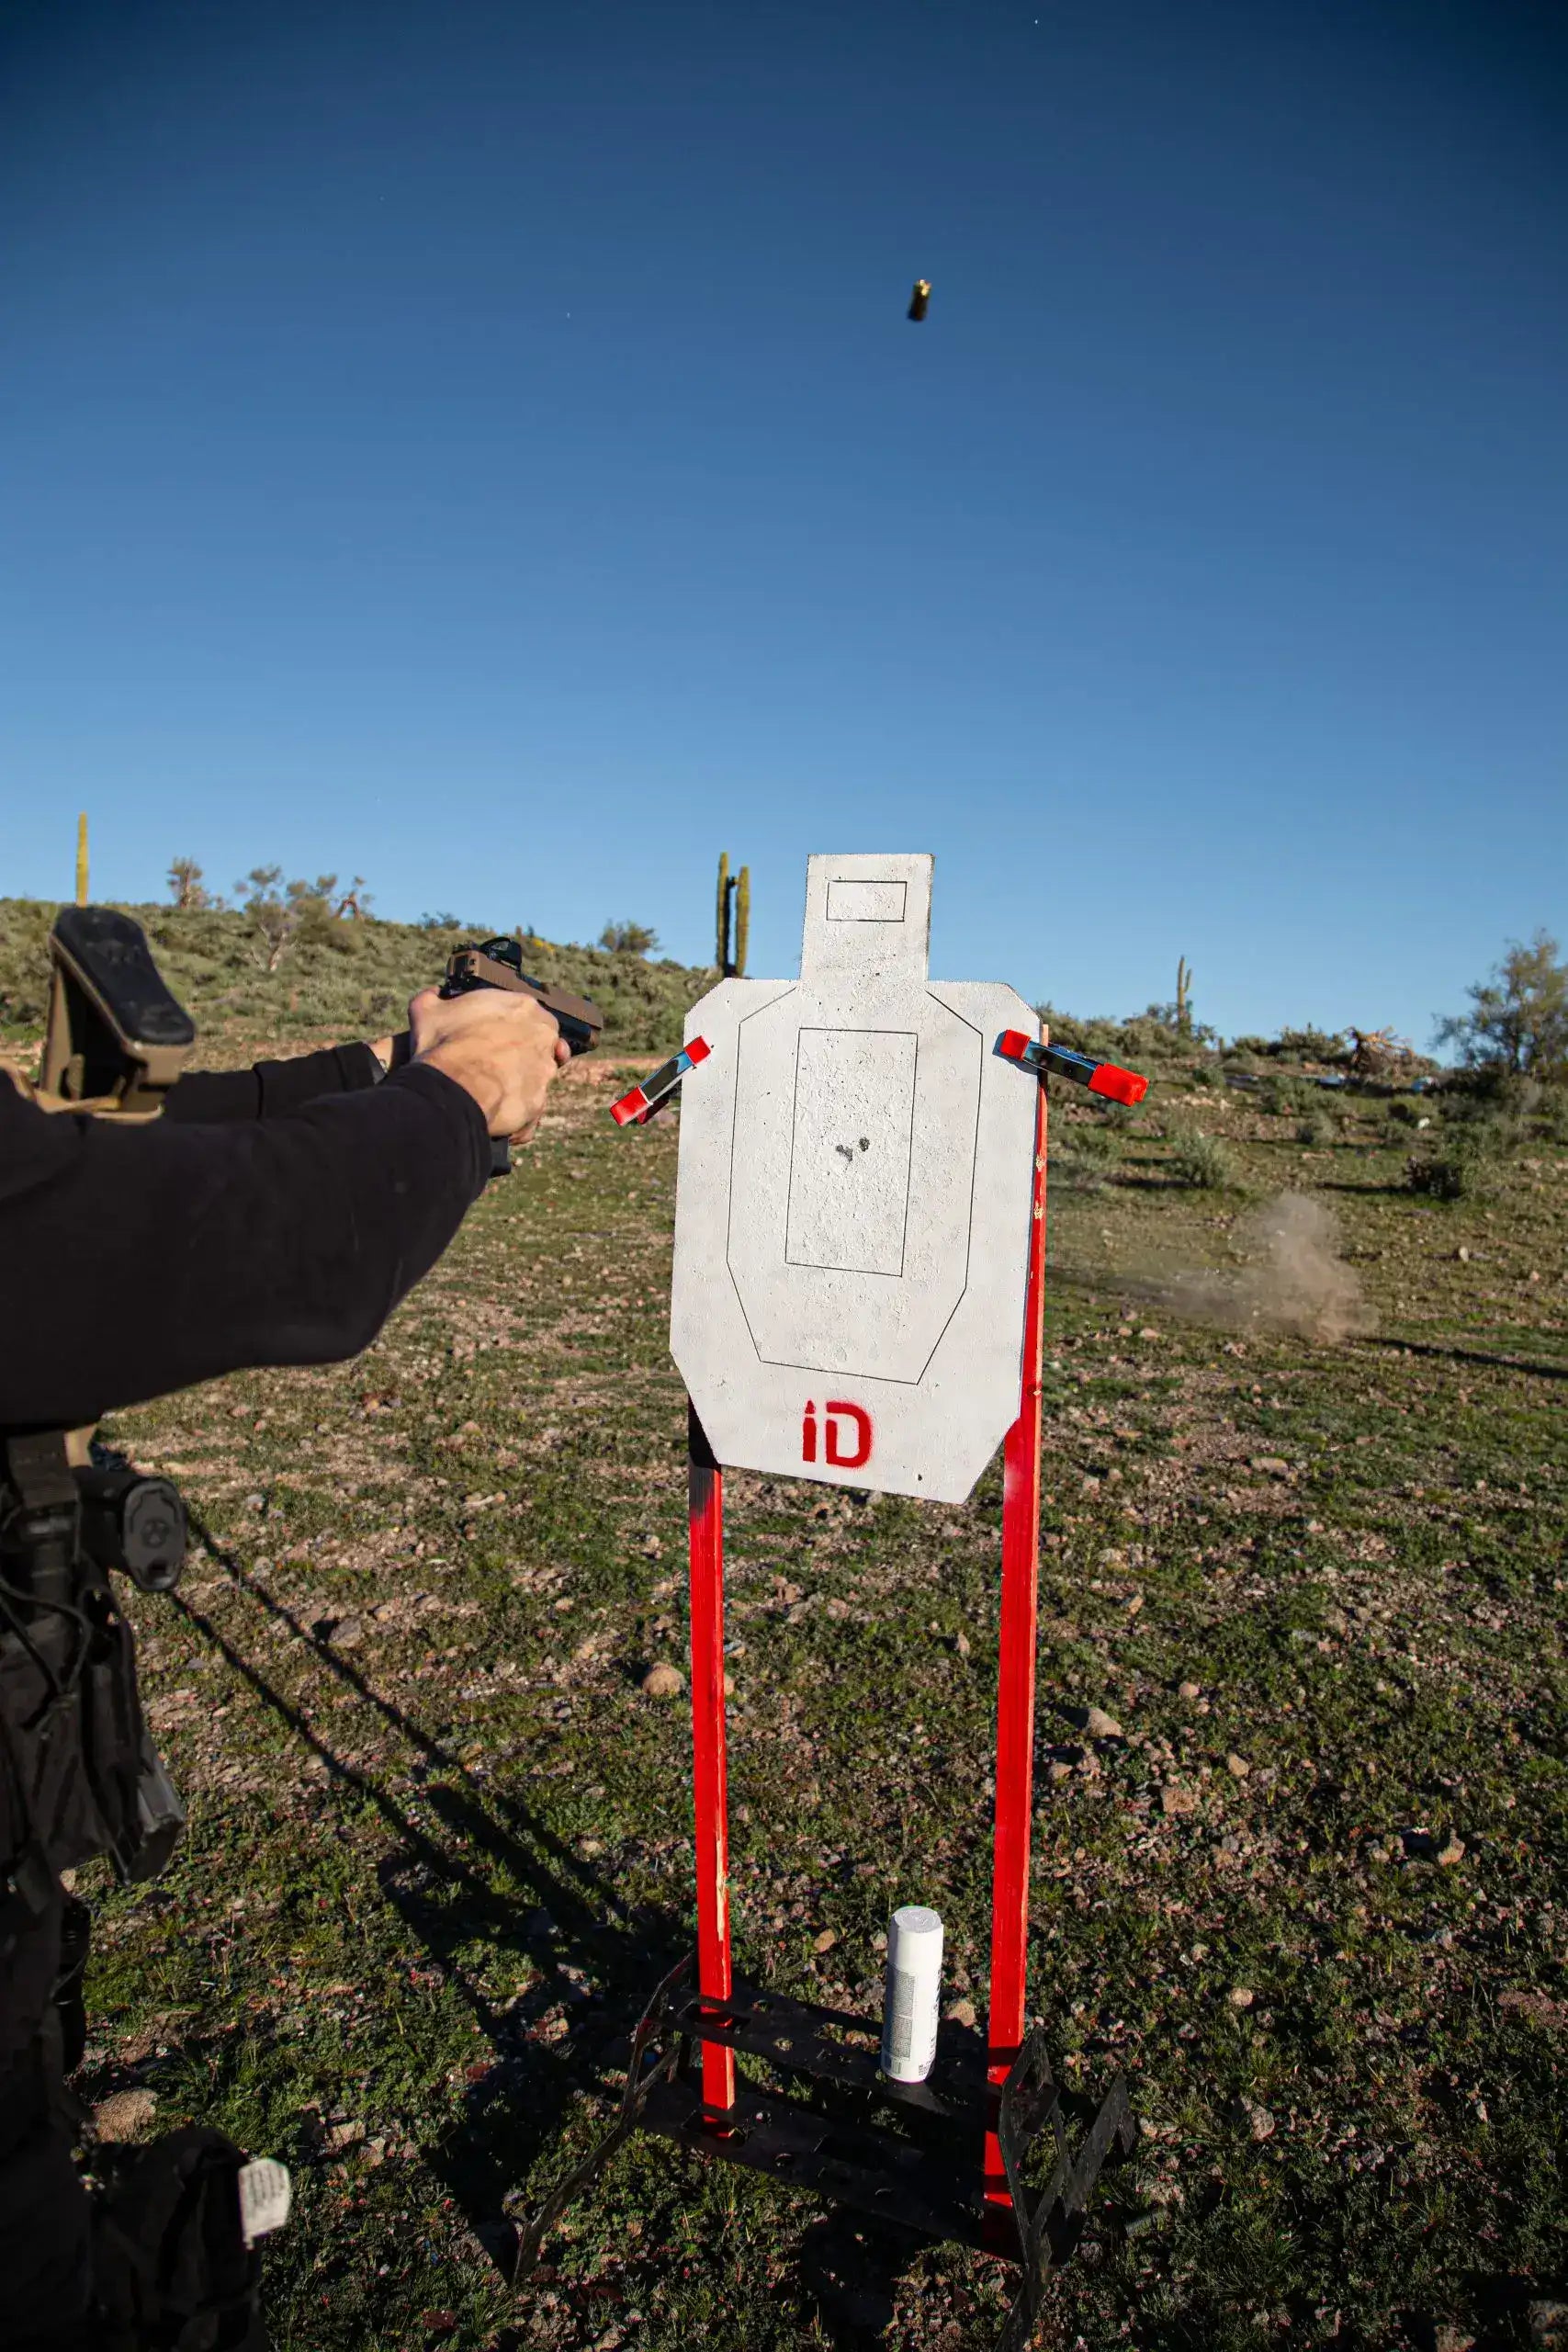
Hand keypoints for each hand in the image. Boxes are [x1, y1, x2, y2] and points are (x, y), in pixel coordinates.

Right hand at [405, 987, 570, 1140]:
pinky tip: (496, 1103)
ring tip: (492, 1083)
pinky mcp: (540, 1099)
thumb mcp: (428, 1011)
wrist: (453, 1089)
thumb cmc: (444, 1046)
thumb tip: (434, 994)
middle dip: (522, 1049)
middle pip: (540, 1040)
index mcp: (522, 1006)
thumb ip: (434, 998)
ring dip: (521, 1076)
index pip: (525, 1012)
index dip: (508, 1024)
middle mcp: (542, 1034)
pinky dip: (516, 1102)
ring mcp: (545, 1068)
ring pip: (539, 1071)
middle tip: (496, 1059)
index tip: (493, 1033)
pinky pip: (531, 1101)